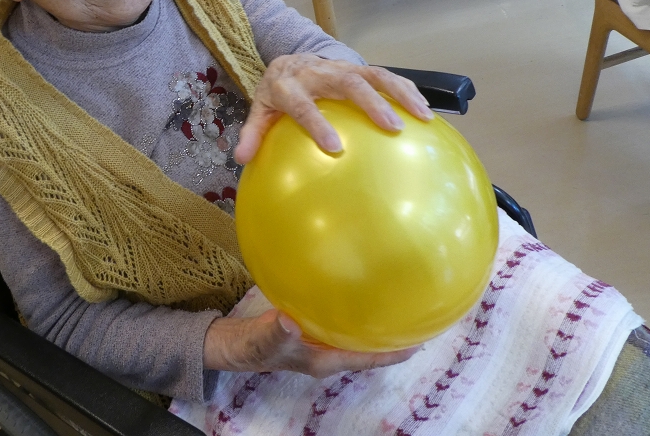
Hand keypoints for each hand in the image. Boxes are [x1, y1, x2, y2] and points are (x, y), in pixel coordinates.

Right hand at [204, 310, 416, 376]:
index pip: (365, 358)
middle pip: (367, 348)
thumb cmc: (250, 347)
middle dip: (389, 336)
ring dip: (372, 323)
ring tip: (394, 301)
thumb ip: (276, 332)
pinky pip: (338, 320)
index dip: (391, 353)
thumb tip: (290, 321)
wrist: (231, 344)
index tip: (418, 341)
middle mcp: (327, 353)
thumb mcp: (261, 340)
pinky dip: (350, 308)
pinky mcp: (310, 328)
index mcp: (323, 360)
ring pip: (354, 334)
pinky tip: (355, 288)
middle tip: (415, 316)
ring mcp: (319, 341)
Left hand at [234, 55, 432, 163]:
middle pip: (347, 83)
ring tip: (421, 117)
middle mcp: (318, 72)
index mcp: (289, 85)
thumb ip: (252, 133)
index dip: (317, 124)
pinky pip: (385, 76)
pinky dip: (406, 91)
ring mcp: (341, 67)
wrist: (290, 57)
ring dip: (399, 94)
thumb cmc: (277, 91)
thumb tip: (241, 160)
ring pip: (373, 75)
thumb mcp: (259, 109)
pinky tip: (425, 113)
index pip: (303, 104)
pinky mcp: (359, 67)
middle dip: (370, 104)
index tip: (334, 147)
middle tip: (391, 128)